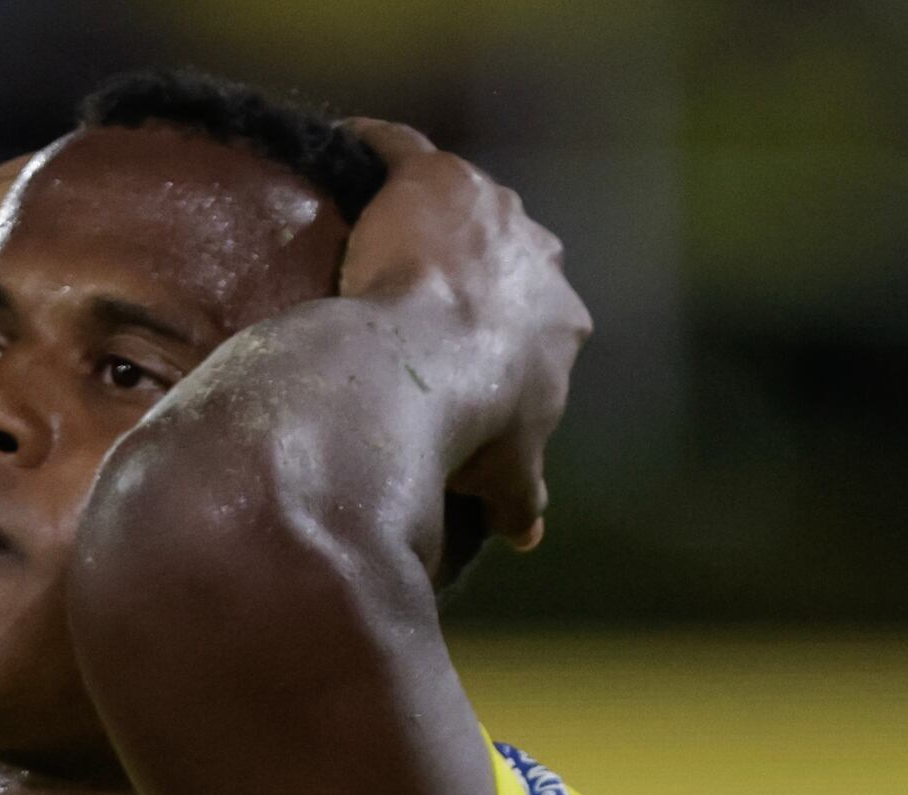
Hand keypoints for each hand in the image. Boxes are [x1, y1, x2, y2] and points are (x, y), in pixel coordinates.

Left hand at [333, 120, 585, 562]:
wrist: (422, 370)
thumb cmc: (466, 428)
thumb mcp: (505, 471)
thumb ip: (522, 495)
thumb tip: (529, 536)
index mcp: (559, 322)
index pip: (540, 316)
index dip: (505, 330)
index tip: (469, 348)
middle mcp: (537, 256)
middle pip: (509, 254)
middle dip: (477, 267)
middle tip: (426, 289)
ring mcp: (487, 211)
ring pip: (461, 202)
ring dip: (433, 210)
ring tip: (387, 226)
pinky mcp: (433, 177)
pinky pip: (399, 149)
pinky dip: (375, 146)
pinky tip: (348, 149)